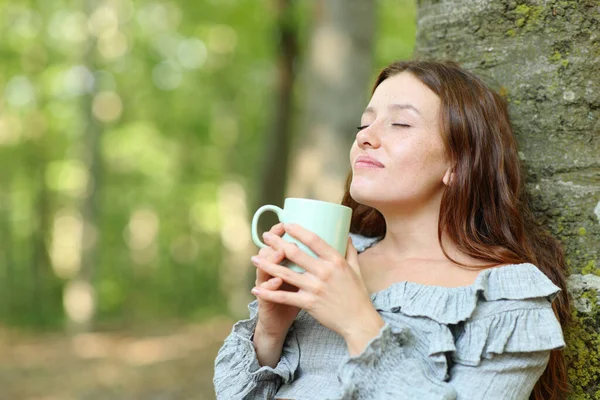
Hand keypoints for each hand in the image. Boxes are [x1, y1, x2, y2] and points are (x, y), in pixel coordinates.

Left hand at [250, 223, 383, 346]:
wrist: (358, 321)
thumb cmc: (358, 294)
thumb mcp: (356, 269)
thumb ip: (350, 251)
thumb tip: (346, 235)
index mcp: (336, 261)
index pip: (313, 240)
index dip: (298, 230)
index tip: (286, 224)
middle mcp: (324, 272)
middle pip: (295, 253)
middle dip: (276, 243)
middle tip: (265, 236)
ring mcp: (315, 288)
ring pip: (285, 273)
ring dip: (267, 265)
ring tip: (255, 258)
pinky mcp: (309, 303)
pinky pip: (285, 297)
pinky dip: (269, 294)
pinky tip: (257, 289)